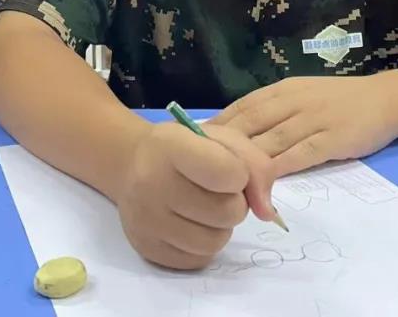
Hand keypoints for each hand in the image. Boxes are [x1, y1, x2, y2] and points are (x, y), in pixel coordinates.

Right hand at [114, 122, 275, 269]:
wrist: (130, 163)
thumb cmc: (183, 147)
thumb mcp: (221, 139)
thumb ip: (255, 165)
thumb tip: (267, 212)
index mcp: (171, 147)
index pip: (228, 174)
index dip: (239, 174)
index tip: (228, 169)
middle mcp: (152, 184)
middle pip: (227, 213)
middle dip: (234, 203)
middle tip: (216, 191)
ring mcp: (146, 220)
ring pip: (215, 242)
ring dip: (221, 227)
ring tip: (204, 208)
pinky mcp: (147, 249)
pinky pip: (198, 260)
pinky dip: (203, 245)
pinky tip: (190, 224)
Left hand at [212, 76, 397, 177]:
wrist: (386, 99)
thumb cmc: (339, 101)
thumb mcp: (301, 95)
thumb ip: (272, 110)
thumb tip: (234, 130)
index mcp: (282, 90)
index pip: (241, 107)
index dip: (217, 126)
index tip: (192, 143)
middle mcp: (293, 102)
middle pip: (249, 122)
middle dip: (222, 144)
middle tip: (197, 165)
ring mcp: (313, 119)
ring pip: (271, 141)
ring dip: (246, 161)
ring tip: (222, 181)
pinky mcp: (332, 139)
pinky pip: (301, 154)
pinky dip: (280, 168)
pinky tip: (263, 183)